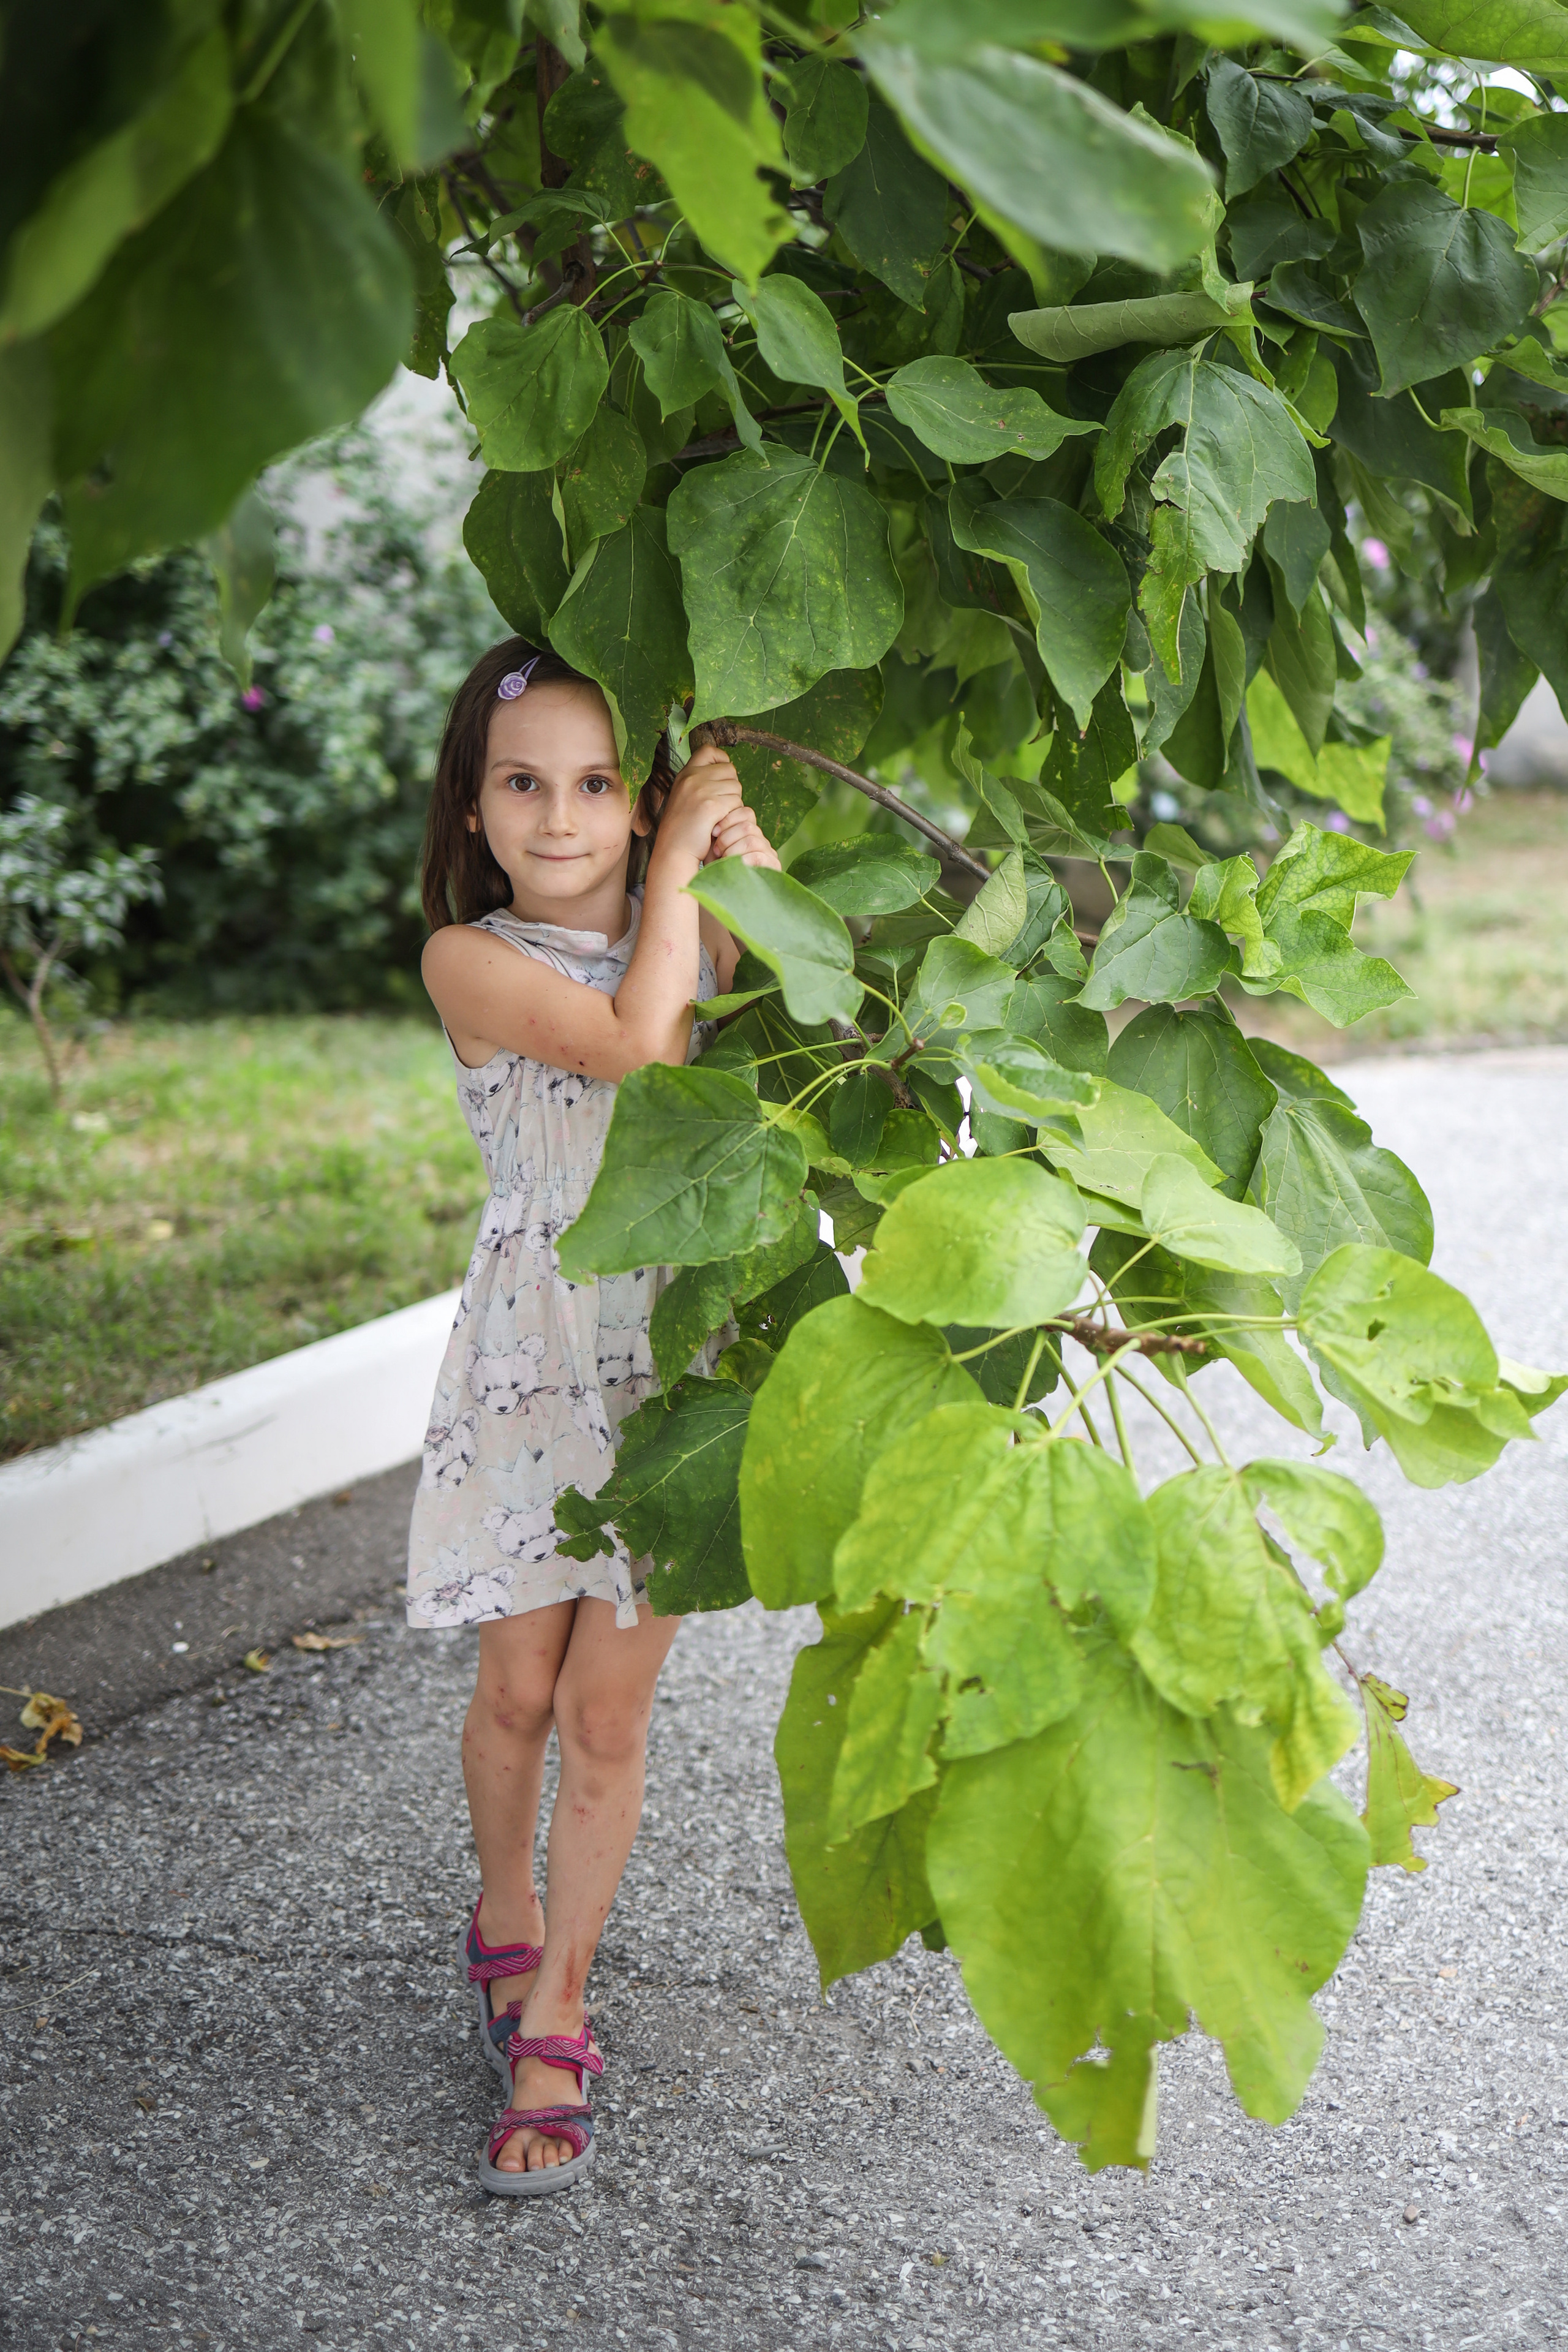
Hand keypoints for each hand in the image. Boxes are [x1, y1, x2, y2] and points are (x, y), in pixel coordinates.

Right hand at [655, 743, 743, 866]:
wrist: (673, 851)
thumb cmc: (683, 828)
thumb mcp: (686, 797)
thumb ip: (701, 782)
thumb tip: (728, 771)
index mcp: (685, 774)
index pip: (709, 751)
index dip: (721, 760)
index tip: (722, 777)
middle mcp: (692, 778)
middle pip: (730, 770)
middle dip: (731, 787)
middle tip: (721, 805)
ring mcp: (700, 790)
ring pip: (736, 788)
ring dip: (733, 803)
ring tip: (719, 816)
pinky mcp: (710, 806)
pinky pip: (736, 803)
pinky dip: (732, 814)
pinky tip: (720, 824)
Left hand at [704, 803, 779, 870]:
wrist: (726, 901)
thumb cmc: (717, 874)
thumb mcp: (715, 851)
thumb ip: (719, 834)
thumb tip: (714, 820)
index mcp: (749, 833)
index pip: (746, 812)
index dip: (729, 818)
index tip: (713, 831)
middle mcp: (762, 841)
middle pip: (747, 825)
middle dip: (727, 837)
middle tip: (717, 850)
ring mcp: (770, 854)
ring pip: (751, 839)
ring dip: (732, 849)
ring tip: (723, 860)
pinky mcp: (773, 868)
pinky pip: (758, 855)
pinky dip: (741, 860)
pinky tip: (733, 867)